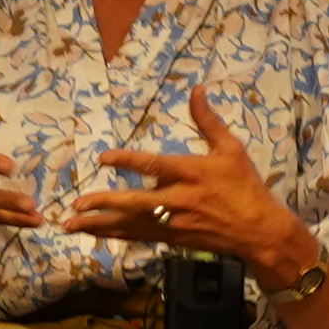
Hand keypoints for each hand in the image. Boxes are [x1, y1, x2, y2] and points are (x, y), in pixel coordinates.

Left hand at [81, 90, 313, 284]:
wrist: (258, 230)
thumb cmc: (245, 186)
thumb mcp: (231, 149)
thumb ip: (208, 121)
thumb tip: (196, 89)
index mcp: (191, 173)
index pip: (153, 165)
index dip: (127, 161)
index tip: (102, 158)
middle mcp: (179, 200)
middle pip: (135, 202)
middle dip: (104, 203)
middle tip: (77, 204)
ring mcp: (174, 223)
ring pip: (131, 224)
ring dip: (100, 225)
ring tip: (70, 225)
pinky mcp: (173, 239)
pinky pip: (139, 237)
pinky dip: (116, 235)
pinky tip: (96, 234)